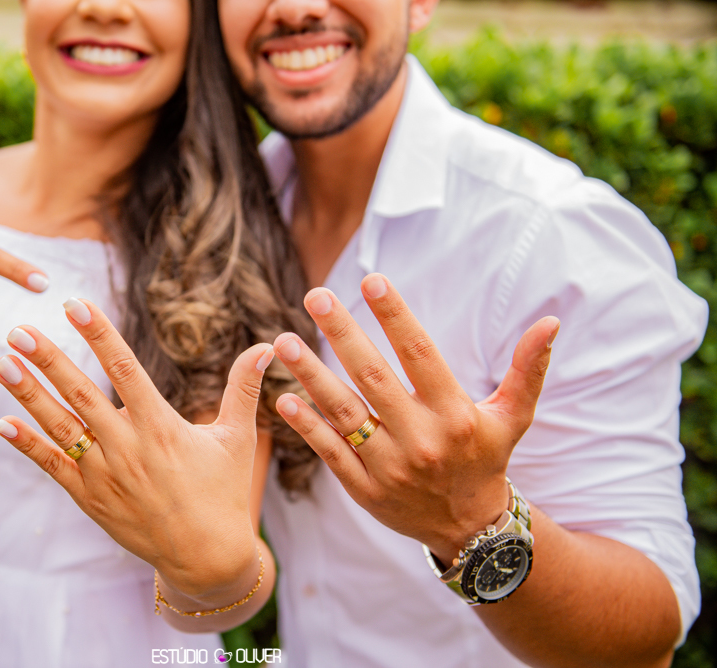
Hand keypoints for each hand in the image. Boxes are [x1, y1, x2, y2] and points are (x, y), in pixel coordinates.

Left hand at [0, 299, 272, 601]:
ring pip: (60, 427)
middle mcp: (128, 447)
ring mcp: (106, 475)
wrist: (206, 557)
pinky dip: (28, 445)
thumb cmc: (223, 492)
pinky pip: (53, 467)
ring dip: (28, 395)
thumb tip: (267, 345)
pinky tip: (4, 423)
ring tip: (2, 363)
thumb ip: (243, 388)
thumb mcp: (237, 438)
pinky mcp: (91, 499)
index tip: (74, 304)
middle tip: (18, 330)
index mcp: (162, 426)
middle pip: (81, 394)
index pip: (125, 368)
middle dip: (48, 360)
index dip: (98, 334)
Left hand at [272, 274, 558, 563]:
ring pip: (344, 414)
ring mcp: (389, 467)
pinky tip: (283, 397)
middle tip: (316, 296)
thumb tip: (551, 321)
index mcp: (455, 416)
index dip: (396, 317)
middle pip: (374, 377)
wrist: (469, 530)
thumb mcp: (513, 417)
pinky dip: (307, 426)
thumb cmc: (487, 459)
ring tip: (284, 342)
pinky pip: (330, 453)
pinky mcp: (364, 490)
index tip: (371, 280)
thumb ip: (527, 369)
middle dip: (342, 334)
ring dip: (311, 376)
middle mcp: (421, 440)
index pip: (421, 355)